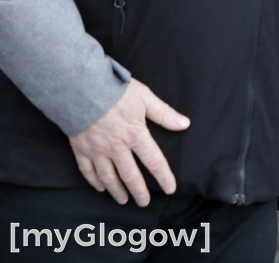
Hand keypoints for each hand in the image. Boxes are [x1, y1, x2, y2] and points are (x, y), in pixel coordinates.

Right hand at [68, 78, 189, 206]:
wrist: (81, 88)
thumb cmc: (116, 91)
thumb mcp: (145, 98)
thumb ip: (164, 113)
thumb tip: (184, 124)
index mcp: (136, 135)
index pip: (154, 161)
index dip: (164, 177)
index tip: (170, 188)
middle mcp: (117, 147)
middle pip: (130, 175)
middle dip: (139, 191)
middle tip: (144, 203)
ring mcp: (97, 150)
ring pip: (109, 177)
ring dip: (117, 190)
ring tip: (123, 200)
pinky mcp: (81, 149)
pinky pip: (88, 170)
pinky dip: (94, 181)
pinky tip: (100, 188)